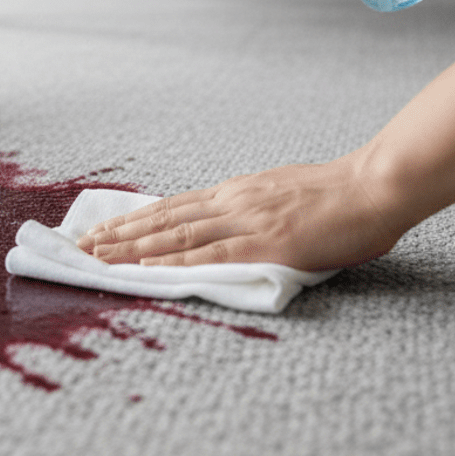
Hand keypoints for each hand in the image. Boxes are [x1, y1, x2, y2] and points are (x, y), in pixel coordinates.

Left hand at [75, 155, 406, 271]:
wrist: (373, 187)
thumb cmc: (337, 196)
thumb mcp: (280, 194)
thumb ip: (251, 210)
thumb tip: (228, 226)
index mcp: (235, 193)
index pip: (172, 208)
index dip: (134, 220)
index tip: (103, 230)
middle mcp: (231, 202)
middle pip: (163, 219)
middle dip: (119, 234)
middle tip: (81, 246)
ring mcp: (246, 221)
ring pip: (176, 235)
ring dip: (133, 248)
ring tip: (98, 257)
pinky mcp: (266, 243)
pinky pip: (211, 255)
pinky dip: (175, 262)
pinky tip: (148, 268)